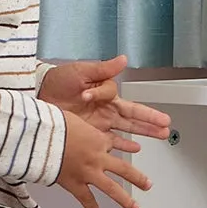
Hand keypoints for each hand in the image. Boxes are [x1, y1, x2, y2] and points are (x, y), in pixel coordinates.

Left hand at [40, 54, 170, 146]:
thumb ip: (104, 69)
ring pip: (128, 129)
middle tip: (167, 126)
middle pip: (134, 117)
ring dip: (144, 133)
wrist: (39, 96)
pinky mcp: (91, 134)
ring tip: (161, 135)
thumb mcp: (80, 71)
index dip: (106, 97)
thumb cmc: (57, 81)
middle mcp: (106, 110)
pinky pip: (111, 141)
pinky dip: (123, 145)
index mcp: (106, 94)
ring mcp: (99, 123)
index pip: (121, 98)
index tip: (87, 96)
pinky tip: (135, 148)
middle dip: (151, 121)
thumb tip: (123, 59)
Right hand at [56, 107, 152, 207]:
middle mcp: (98, 158)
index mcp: (99, 140)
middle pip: (124, 170)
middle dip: (138, 179)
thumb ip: (80, 126)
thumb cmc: (54, 124)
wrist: (41, 137)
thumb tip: (77, 124)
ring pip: (112, 189)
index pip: (112, 145)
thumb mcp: (73, 118)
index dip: (117, 147)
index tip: (127, 149)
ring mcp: (88, 173)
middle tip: (147, 185)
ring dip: (125, 200)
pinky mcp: (75, 184)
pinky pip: (86, 198)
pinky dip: (91, 207)